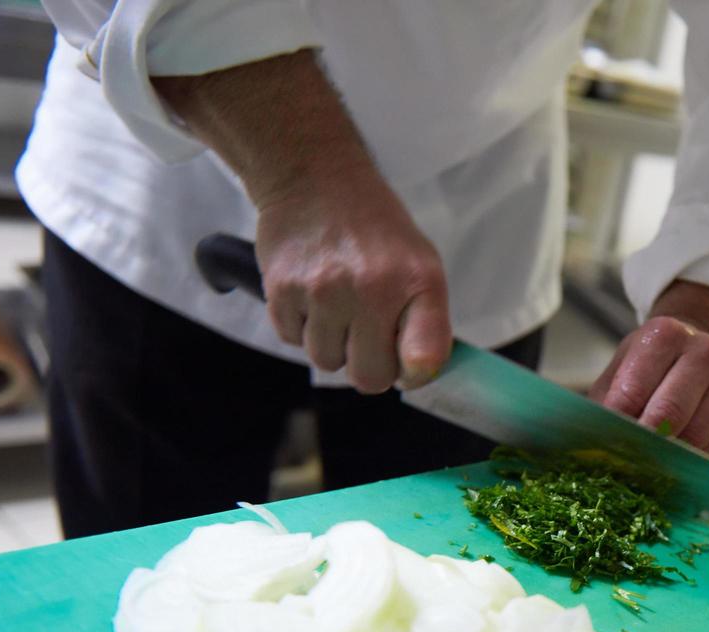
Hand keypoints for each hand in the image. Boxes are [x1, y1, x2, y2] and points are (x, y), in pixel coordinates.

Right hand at [154, 52, 450, 394]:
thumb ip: (425, 320)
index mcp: (417, 282)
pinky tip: (310, 294)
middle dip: (368, 364)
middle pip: (369, 378)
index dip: (414, 373)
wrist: (315, 176)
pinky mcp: (283, 289)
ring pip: (326, 362)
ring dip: (331, 343)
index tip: (407, 364)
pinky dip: (300, 325)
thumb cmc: (374, 228)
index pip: (424, 361)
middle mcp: (372, 289)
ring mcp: (324, 291)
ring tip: (336, 305)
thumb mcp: (419, 263)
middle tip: (365, 333)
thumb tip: (417, 374)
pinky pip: (291, 339)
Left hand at [588, 281, 708, 452]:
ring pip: (693, 436)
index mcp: (665, 334)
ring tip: (647, 460)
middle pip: (669, 414)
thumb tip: (595, 445)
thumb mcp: (621, 368)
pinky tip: (672, 454)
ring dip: (667, 456)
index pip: (633, 391)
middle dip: (644, 443)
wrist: (698, 345)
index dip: (617, 425)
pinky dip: (687, 458)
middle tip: (627, 461)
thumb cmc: (651, 362)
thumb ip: (607, 403)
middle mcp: (703, 351)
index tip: (606, 445)